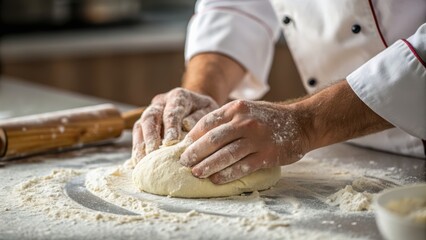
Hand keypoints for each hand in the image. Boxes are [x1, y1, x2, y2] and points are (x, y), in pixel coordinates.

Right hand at [131, 88, 217, 165]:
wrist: (197, 108)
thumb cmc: (205, 112)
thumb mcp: (209, 111)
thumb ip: (199, 118)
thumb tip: (186, 126)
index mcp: (178, 97)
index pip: (172, 111)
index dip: (170, 126)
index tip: (171, 142)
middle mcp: (161, 103)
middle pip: (150, 117)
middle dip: (150, 136)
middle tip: (153, 154)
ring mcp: (150, 113)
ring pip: (140, 126)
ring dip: (140, 145)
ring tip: (143, 162)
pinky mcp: (144, 125)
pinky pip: (137, 136)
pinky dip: (138, 150)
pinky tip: (140, 164)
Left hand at [179, 100, 308, 183]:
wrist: (301, 123)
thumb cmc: (268, 117)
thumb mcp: (246, 109)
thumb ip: (227, 119)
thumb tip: (199, 135)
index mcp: (237, 108)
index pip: (208, 122)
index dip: (193, 135)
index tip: (184, 146)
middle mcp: (245, 122)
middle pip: (213, 140)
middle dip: (195, 153)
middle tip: (183, 162)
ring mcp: (257, 139)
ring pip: (226, 155)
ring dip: (208, 166)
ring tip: (195, 173)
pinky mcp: (266, 155)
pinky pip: (242, 167)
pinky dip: (227, 175)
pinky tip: (216, 180)